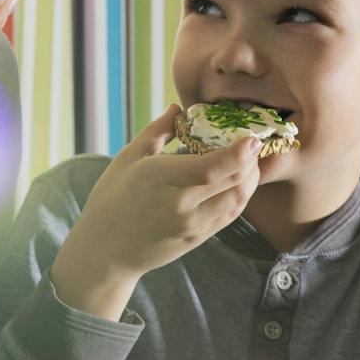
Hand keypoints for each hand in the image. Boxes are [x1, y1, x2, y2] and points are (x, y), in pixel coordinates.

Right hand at [49, 106, 260, 318]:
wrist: (106, 251)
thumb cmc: (110, 200)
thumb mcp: (127, 159)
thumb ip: (156, 132)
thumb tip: (177, 108)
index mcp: (161, 177)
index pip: (213, 166)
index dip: (240, 152)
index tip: (251, 138)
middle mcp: (181, 203)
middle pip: (233, 180)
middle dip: (251, 160)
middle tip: (252, 144)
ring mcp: (192, 224)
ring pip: (238, 199)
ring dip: (250, 178)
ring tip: (250, 162)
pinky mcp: (198, 238)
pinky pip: (230, 215)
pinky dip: (241, 196)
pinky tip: (239, 182)